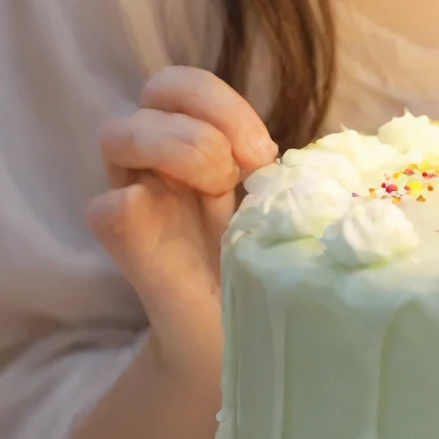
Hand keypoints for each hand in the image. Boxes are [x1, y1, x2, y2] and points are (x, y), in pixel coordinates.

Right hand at [87, 68, 275, 380]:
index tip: (265, 152)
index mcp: (194, 144)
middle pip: (156, 89)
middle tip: (245, 164)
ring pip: (117, 133)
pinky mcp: (120, 245)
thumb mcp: (278, 215)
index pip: (187, 86)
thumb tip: (332, 159)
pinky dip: (145, 208)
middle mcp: (157, 162)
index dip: (223, 103)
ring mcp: (132, 197)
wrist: (229, 352)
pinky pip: (106, 207)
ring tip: (219, 191)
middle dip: (208, 113)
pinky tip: (186, 239)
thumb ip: (282, 180)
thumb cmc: (258, 275)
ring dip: (177, 148)